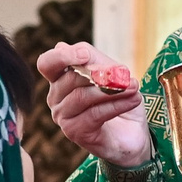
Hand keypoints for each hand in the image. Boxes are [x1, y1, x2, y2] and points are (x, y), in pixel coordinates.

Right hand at [38, 42, 151, 171]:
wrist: (131, 133)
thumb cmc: (118, 99)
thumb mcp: (111, 74)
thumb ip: (94, 59)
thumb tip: (68, 48)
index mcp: (60, 78)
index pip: (47, 64)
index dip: (62, 57)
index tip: (85, 55)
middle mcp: (55, 97)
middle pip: (71, 78)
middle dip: (102, 75)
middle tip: (126, 76)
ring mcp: (62, 116)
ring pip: (83, 97)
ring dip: (113, 91)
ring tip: (134, 88)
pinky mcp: (74, 132)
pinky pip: (94, 114)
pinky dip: (117, 105)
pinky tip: (134, 100)